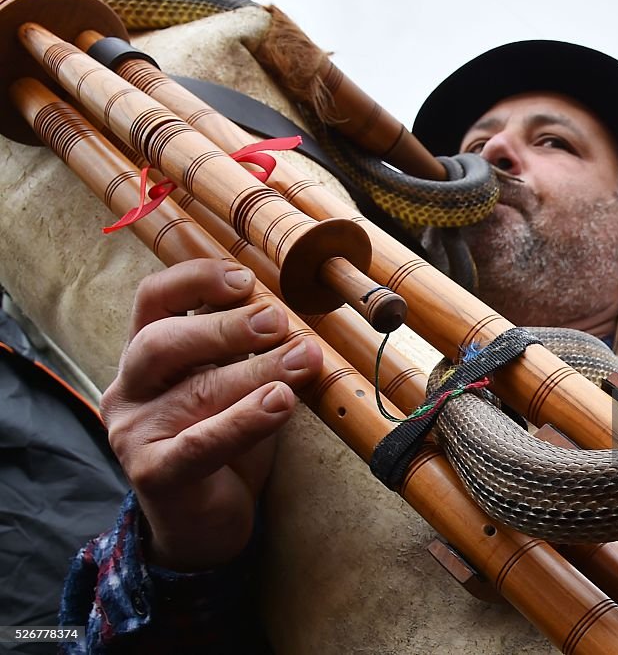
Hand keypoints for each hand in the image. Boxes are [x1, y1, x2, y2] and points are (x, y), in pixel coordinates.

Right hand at [101, 259, 322, 570]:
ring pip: (193, 390)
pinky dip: (246, 419)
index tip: (245, 278)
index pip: (154, 300)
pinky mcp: (153, 474)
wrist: (203, 525)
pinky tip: (281, 402)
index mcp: (146, 354)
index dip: (196, 280)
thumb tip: (301, 318)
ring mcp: (134, 432)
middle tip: (278, 321)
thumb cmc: (224, 441)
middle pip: (164, 341)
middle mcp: (130, 388)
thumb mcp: (236, 384)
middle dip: (226, 326)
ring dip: (255, 370)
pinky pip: (200, 442)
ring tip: (302, 359)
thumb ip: (253, 352)